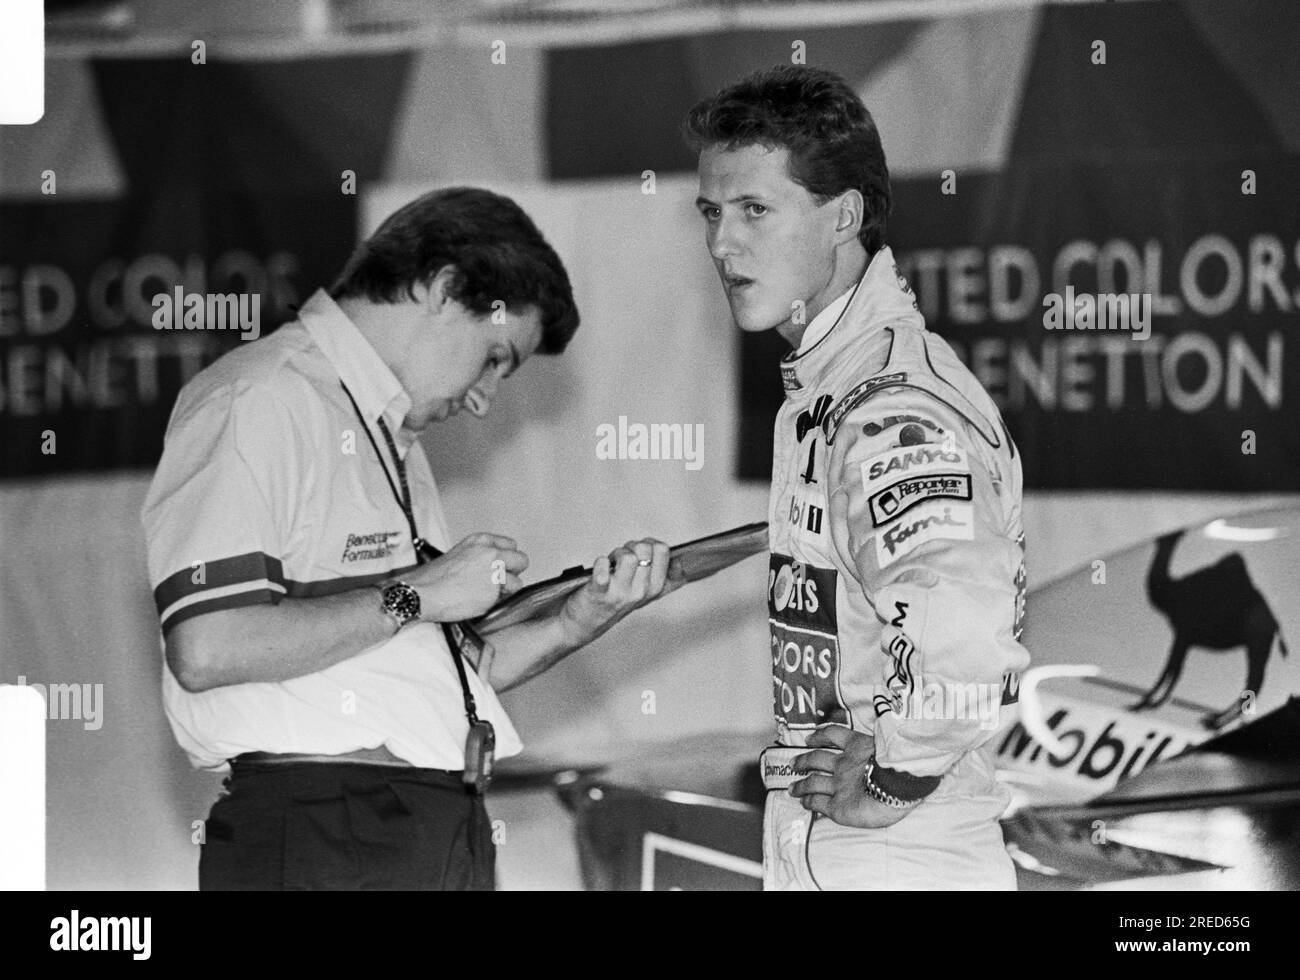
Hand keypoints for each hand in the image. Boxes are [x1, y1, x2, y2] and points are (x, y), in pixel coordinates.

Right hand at [402, 532, 527, 621]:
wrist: (421, 593)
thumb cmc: (433, 579)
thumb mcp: (459, 555)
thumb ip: (480, 558)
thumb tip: (493, 568)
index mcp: (480, 540)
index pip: (511, 545)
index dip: (506, 559)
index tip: (499, 567)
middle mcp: (491, 552)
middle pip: (521, 560)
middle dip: (512, 573)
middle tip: (498, 583)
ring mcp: (494, 571)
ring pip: (516, 582)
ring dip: (504, 591)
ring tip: (483, 594)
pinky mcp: (493, 590)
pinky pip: (504, 599)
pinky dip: (494, 603)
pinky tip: (476, 601)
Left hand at [559, 538, 677, 646]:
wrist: (586, 622)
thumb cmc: (614, 601)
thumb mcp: (644, 592)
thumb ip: (664, 579)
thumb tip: (684, 565)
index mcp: (655, 588)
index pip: (663, 550)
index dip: (648, 544)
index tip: (639, 553)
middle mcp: (641, 591)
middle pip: (645, 549)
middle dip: (631, 546)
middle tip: (621, 558)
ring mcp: (621, 593)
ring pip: (628, 556)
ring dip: (615, 554)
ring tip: (610, 564)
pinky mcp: (599, 592)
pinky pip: (602, 569)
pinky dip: (600, 564)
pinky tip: (599, 568)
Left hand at [789, 725, 919, 828]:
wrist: (899, 785)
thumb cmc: (903, 765)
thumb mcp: (893, 746)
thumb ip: (886, 746)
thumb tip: (892, 741)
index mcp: (858, 746)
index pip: (834, 734)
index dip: (820, 735)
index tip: (810, 738)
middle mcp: (843, 764)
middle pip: (816, 759)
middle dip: (804, 761)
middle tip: (793, 764)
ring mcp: (838, 785)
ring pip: (812, 782)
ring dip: (801, 784)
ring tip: (792, 788)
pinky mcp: (837, 806)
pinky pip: (818, 802)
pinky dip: (809, 801)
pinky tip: (804, 802)